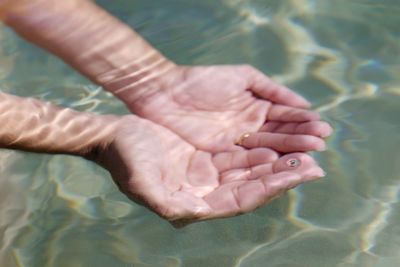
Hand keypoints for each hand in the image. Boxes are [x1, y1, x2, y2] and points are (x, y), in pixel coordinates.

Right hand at [93, 115, 324, 221]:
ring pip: (251, 170)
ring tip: (305, 155)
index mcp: (194, 203)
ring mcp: (208, 174)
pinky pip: (240, 155)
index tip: (298, 176)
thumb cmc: (124, 158)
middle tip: (315, 166)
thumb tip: (196, 212)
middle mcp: (206, 192)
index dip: (270, 188)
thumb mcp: (141, 182)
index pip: (241, 199)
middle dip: (283, 177)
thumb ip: (167, 202)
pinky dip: (260, 151)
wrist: (114, 135)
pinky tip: (278, 145)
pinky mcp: (207, 156)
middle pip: (253, 186)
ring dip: (277, 163)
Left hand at [124, 65, 331, 152]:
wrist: (166, 93)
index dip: (303, 123)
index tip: (323, 128)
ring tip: (309, 156)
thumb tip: (305, 103)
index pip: (285, 118)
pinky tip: (281, 163)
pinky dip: (264, 162)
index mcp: (257, 108)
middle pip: (279, 136)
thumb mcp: (242, 77)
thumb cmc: (203, 80)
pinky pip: (246, 160)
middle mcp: (250, 128)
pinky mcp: (221, 156)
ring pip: (267, 149)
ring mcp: (237, 143)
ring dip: (288, 153)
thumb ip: (272, 89)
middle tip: (321, 145)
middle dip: (300, 139)